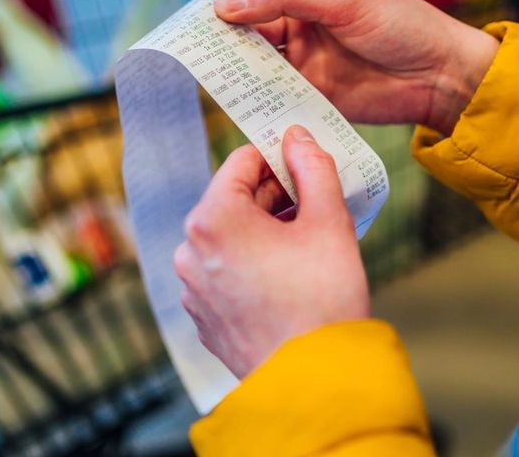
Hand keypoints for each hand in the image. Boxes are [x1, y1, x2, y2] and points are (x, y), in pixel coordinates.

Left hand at [174, 126, 368, 378]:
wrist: (315, 382)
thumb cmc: (323, 300)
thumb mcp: (329, 221)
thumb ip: (313, 167)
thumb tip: (298, 137)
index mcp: (213, 218)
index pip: (241, 161)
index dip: (278, 156)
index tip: (305, 163)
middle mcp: (190, 250)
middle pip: (232, 200)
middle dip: (273, 196)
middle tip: (314, 203)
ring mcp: (192, 288)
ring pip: (228, 237)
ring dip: (263, 231)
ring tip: (306, 244)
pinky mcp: (203, 317)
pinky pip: (225, 272)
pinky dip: (252, 265)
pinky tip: (287, 278)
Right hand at [216, 0, 497, 132]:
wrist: (439, 76)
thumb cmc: (400, 25)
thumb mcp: (342, 0)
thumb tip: (226, 5)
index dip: (222, 2)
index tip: (202, 22)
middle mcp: (297, 23)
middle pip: (243, 29)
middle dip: (221, 40)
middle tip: (199, 56)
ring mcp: (302, 60)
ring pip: (253, 64)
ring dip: (235, 71)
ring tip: (216, 80)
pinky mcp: (309, 94)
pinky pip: (273, 96)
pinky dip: (256, 99)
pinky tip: (243, 104)